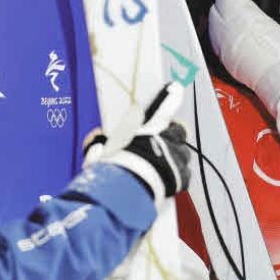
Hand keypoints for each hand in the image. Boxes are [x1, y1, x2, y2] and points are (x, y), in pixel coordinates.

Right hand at [84, 83, 191, 202]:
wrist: (126, 192)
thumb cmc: (112, 168)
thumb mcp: (98, 151)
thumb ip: (98, 143)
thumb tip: (96, 139)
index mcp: (149, 127)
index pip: (164, 107)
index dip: (171, 97)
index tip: (176, 88)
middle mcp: (167, 139)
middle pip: (178, 132)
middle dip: (171, 137)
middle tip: (158, 146)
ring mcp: (177, 157)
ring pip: (181, 154)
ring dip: (173, 158)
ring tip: (158, 169)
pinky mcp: (182, 177)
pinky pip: (183, 175)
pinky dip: (175, 178)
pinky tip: (163, 183)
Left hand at [208, 0, 279, 114]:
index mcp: (250, 21)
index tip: (245, 1)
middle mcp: (233, 36)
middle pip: (216, 11)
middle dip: (227, 10)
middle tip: (242, 11)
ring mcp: (227, 53)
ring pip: (211, 28)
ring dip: (223, 25)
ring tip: (239, 26)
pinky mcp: (226, 67)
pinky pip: (215, 46)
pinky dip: (222, 42)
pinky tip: (235, 43)